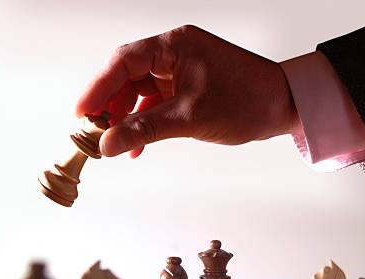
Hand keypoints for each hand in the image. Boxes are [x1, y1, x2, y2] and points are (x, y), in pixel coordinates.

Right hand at [76, 25, 298, 156]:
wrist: (284, 105)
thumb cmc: (246, 101)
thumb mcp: (189, 118)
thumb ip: (144, 130)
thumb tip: (106, 144)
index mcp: (174, 46)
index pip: (123, 62)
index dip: (97, 88)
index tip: (81, 113)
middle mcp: (174, 53)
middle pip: (126, 76)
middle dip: (108, 106)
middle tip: (91, 132)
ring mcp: (179, 71)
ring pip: (138, 92)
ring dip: (124, 118)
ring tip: (111, 143)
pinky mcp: (185, 87)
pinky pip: (154, 103)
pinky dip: (143, 123)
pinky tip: (134, 146)